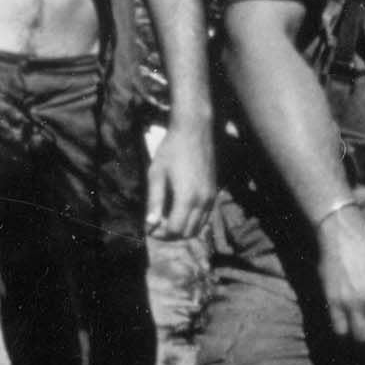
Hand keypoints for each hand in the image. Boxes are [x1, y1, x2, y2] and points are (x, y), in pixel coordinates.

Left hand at [145, 121, 215, 240]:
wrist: (194, 130)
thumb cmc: (171, 150)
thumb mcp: (156, 174)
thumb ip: (154, 201)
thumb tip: (150, 224)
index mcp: (187, 198)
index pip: (174, 230)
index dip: (160, 233)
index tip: (149, 226)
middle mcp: (203, 201)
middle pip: (187, 233)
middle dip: (170, 233)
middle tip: (156, 222)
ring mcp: (211, 198)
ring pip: (198, 228)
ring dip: (182, 228)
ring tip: (166, 217)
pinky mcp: (214, 193)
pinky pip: (204, 217)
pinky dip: (192, 220)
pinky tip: (179, 209)